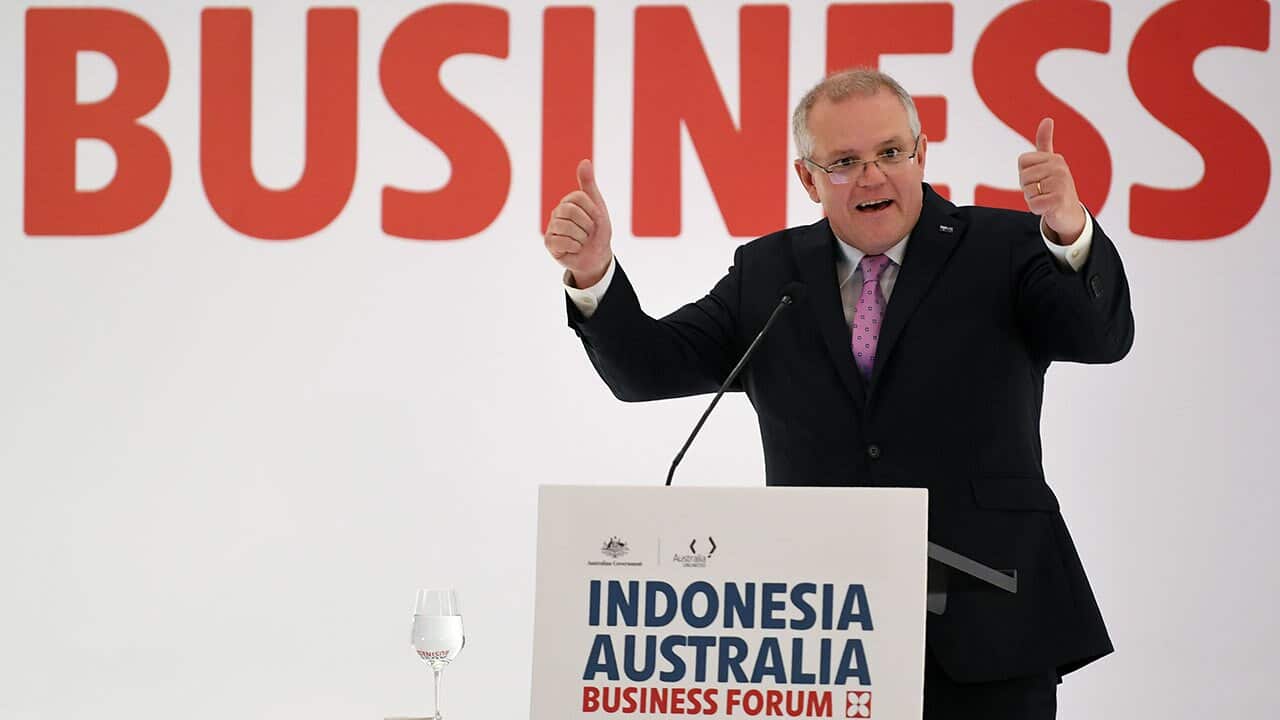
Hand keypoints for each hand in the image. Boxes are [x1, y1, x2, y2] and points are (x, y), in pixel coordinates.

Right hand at [545, 159, 613, 287]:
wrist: (597, 257)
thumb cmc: (598, 231)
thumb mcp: (598, 206)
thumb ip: (589, 184)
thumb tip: (585, 161)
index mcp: (569, 201)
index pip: (579, 197)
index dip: (592, 211)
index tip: (596, 219)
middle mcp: (558, 212)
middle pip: (570, 210)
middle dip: (586, 224)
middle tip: (589, 232)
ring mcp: (552, 226)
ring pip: (566, 227)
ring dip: (581, 237)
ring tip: (582, 241)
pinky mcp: (549, 242)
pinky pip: (561, 241)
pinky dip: (574, 247)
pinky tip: (574, 248)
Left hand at [1018, 118, 1086, 244]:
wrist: (1069, 212)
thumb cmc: (1054, 186)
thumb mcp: (1048, 163)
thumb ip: (1044, 142)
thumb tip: (1047, 119)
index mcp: (1055, 158)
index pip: (1022, 162)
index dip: (1025, 173)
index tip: (1038, 178)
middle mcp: (1060, 168)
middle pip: (1023, 176)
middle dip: (1028, 187)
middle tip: (1043, 191)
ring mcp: (1061, 184)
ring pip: (1027, 191)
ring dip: (1033, 199)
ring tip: (1046, 198)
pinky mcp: (1059, 200)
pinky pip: (1034, 204)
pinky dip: (1037, 209)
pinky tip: (1048, 208)